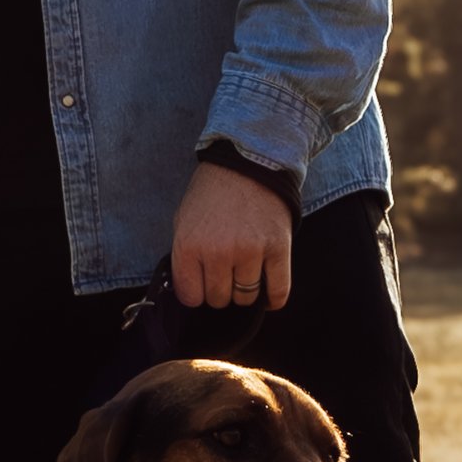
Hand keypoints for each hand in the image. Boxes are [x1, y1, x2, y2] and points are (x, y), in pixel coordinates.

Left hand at [170, 161, 292, 313]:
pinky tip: (268, 295)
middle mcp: (218, 252)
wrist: (247, 162)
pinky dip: (273, 299)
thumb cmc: (212, 193)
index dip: (196, 293)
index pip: (191, 296)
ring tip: (244, 273)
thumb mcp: (183, 221)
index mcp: (189, 245)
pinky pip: (278, 290)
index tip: (202, 284)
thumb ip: (184, 257)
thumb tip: (191, 291)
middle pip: (219, 299)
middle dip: (220, 290)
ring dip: (244, 291)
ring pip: (246, 297)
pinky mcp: (278, 248)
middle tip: (224, 273)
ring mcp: (250, 251)